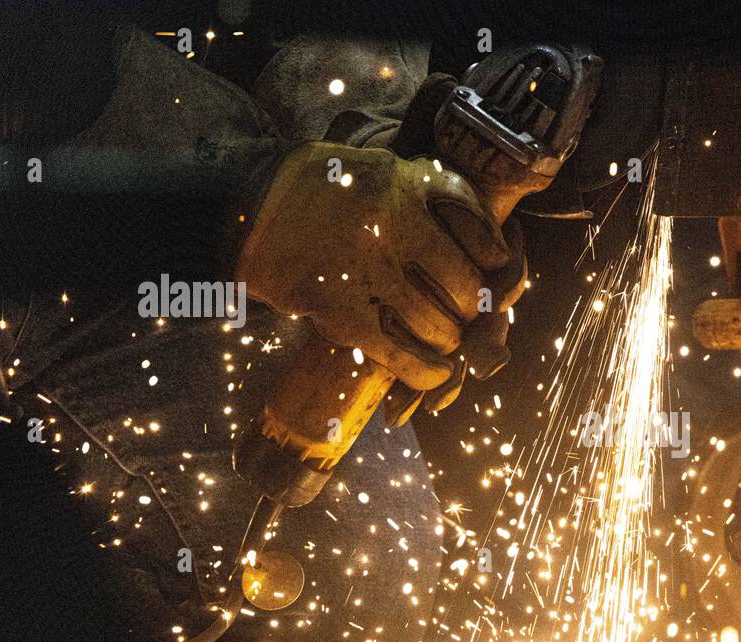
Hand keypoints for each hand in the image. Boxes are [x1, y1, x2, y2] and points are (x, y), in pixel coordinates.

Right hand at [236, 141, 523, 406]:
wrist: (244, 210)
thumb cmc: (320, 194)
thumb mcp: (377, 169)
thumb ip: (425, 196)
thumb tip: (490, 251)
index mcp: (407, 182)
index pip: (479, 223)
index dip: (496, 254)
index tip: (495, 267)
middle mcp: (393, 222)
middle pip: (465, 284)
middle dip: (472, 309)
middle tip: (463, 314)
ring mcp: (368, 270)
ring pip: (440, 326)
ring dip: (448, 342)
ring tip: (441, 339)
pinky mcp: (341, 312)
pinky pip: (404, 356)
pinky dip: (427, 372)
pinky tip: (435, 374)